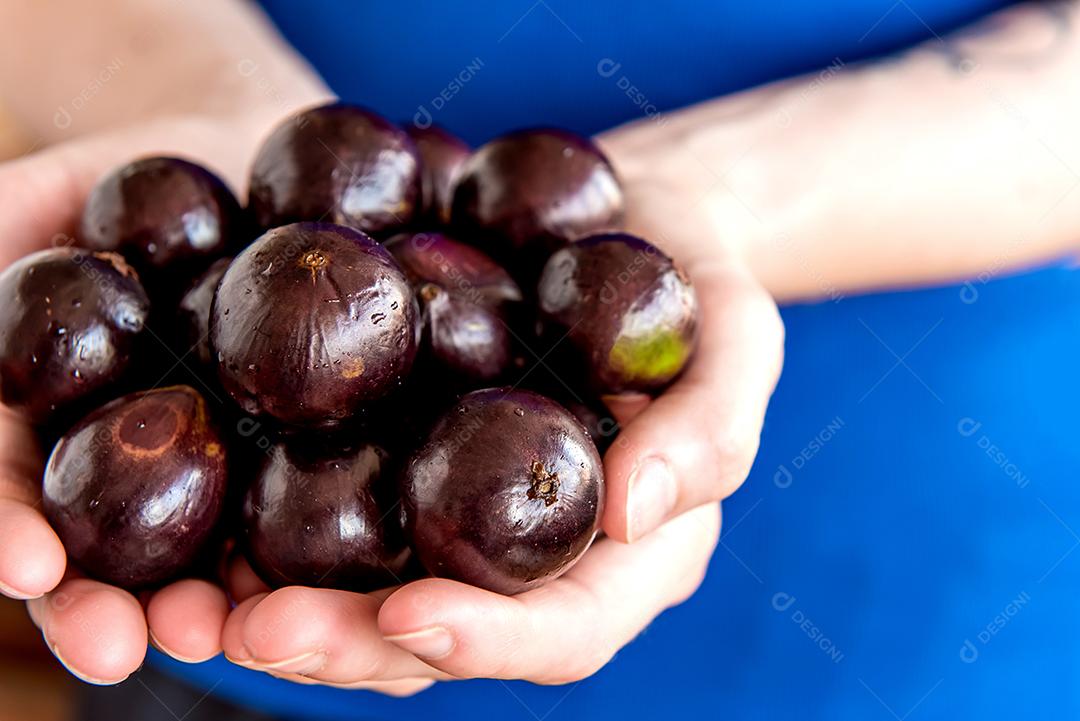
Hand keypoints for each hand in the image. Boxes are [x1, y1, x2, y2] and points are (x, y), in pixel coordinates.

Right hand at [0, 109, 316, 683]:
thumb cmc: (109, 171)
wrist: (232, 141)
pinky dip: (350, 534)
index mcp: (66, 434)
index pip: (26, 501)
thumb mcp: (24, 206)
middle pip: (133, 558)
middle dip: (129, 608)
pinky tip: (368, 563)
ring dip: (239, 604)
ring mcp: (245, 457)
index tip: (31, 565)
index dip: (16, 537)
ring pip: (237, 549)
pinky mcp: (332, 434)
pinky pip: (345, 484)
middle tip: (134, 642)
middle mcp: (157, 465)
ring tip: (246, 634)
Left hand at [219, 125, 783, 690]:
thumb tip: (635, 513)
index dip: (491, 638)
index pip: (564, 627)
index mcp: (620, 551)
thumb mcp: (738, 332)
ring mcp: (453, 511)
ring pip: (365, 593)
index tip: (407, 615)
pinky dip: (256, 531)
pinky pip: (326, 509)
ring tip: (194, 606)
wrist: (620, 212)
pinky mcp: (394, 454)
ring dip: (282, 612)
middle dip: (350, 646)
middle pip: (442, 634)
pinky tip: (196, 526)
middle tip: (256, 632)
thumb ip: (713, 424)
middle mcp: (526, 553)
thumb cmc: (694, 275)